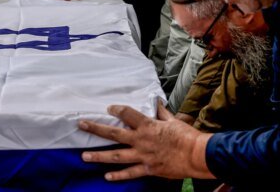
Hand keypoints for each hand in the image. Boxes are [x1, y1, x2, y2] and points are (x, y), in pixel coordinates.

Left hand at [79, 103, 212, 180]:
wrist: (197, 155)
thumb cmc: (186, 136)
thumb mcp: (173, 121)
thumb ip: (161, 113)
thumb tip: (156, 103)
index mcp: (147, 125)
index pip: (126, 113)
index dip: (116, 110)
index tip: (108, 109)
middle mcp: (141, 140)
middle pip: (113, 134)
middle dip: (96, 129)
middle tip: (81, 125)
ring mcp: (143, 156)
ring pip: (115, 156)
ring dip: (99, 156)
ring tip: (84, 156)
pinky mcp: (148, 169)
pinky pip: (130, 173)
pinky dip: (118, 175)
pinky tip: (106, 176)